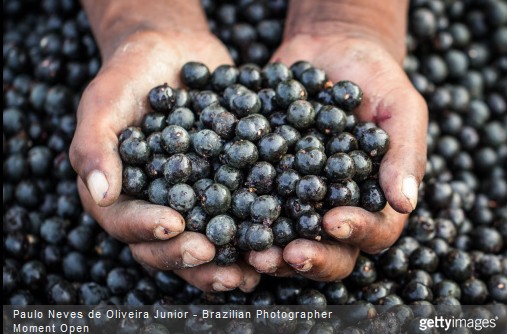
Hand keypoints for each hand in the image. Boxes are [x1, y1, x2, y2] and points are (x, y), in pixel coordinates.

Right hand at [70, 29, 259, 292]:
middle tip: (214, 257)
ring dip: (223, 262)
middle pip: (164, 246)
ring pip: (203, 242)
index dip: (147, 229)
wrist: (173, 50)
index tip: (174, 224)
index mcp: (118, 192)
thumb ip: (94, 143)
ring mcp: (190, 200)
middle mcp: (153, 204)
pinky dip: (253, 230)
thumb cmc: (131, 72)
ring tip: (249, 270)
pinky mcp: (221, 188)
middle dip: (188, 257)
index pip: (125, 222)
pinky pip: (235, 215)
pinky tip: (274, 238)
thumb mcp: (105, 99)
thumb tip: (98, 193)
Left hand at [247, 29, 426, 279]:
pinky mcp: (268, 182)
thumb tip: (405, 204)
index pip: (374, 231)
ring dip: (272, 251)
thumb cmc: (375, 79)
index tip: (332, 222)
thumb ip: (404, 154)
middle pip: (330, 251)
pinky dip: (240, 217)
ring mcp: (299, 199)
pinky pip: (255, 205)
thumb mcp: (400, 108)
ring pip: (288, 239)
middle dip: (310, 258)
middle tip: (287, 255)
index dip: (356, 233)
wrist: (330, 51)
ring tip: (252, 251)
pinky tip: (224, 220)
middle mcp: (336, 208)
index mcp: (374, 199)